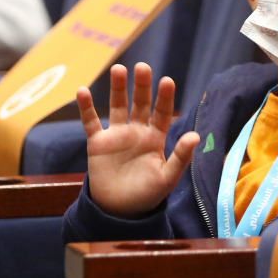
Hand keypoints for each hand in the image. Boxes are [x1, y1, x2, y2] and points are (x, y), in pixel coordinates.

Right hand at [76, 62, 198, 218]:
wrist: (119, 210)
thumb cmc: (147, 194)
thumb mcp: (167, 178)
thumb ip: (180, 157)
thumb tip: (195, 135)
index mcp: (156, 138)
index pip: (162, 113)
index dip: (164, 97)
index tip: (166, 80)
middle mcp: (137, 131)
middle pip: (140, 103)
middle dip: (141, 86)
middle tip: (142, 67)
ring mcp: (116, 135)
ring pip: (117, 106)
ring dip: (117, 88)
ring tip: (118, 69)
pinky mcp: (98, 143)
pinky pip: (91, 122)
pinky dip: (86, 107)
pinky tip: (82, 91)